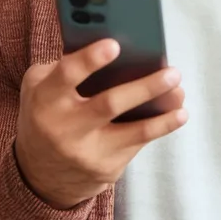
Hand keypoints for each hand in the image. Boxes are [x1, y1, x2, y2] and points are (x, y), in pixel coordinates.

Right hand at [14, 39, 186, 208]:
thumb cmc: (47, 113)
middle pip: (109, 104)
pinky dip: (159, 127)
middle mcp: (65, 128)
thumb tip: (115, 46)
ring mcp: (86, 152)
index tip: (115, 44)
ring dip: (163, 115)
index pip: (67, 76)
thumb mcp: (40, 86)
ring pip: (133, 132)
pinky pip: (137, 145)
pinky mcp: (105, 169)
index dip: (90, 60)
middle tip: (172, 72)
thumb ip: (65, 65)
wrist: (39, 174)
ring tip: (181, 96)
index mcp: (46, 99)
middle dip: (144, 88)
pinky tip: (176, 115)